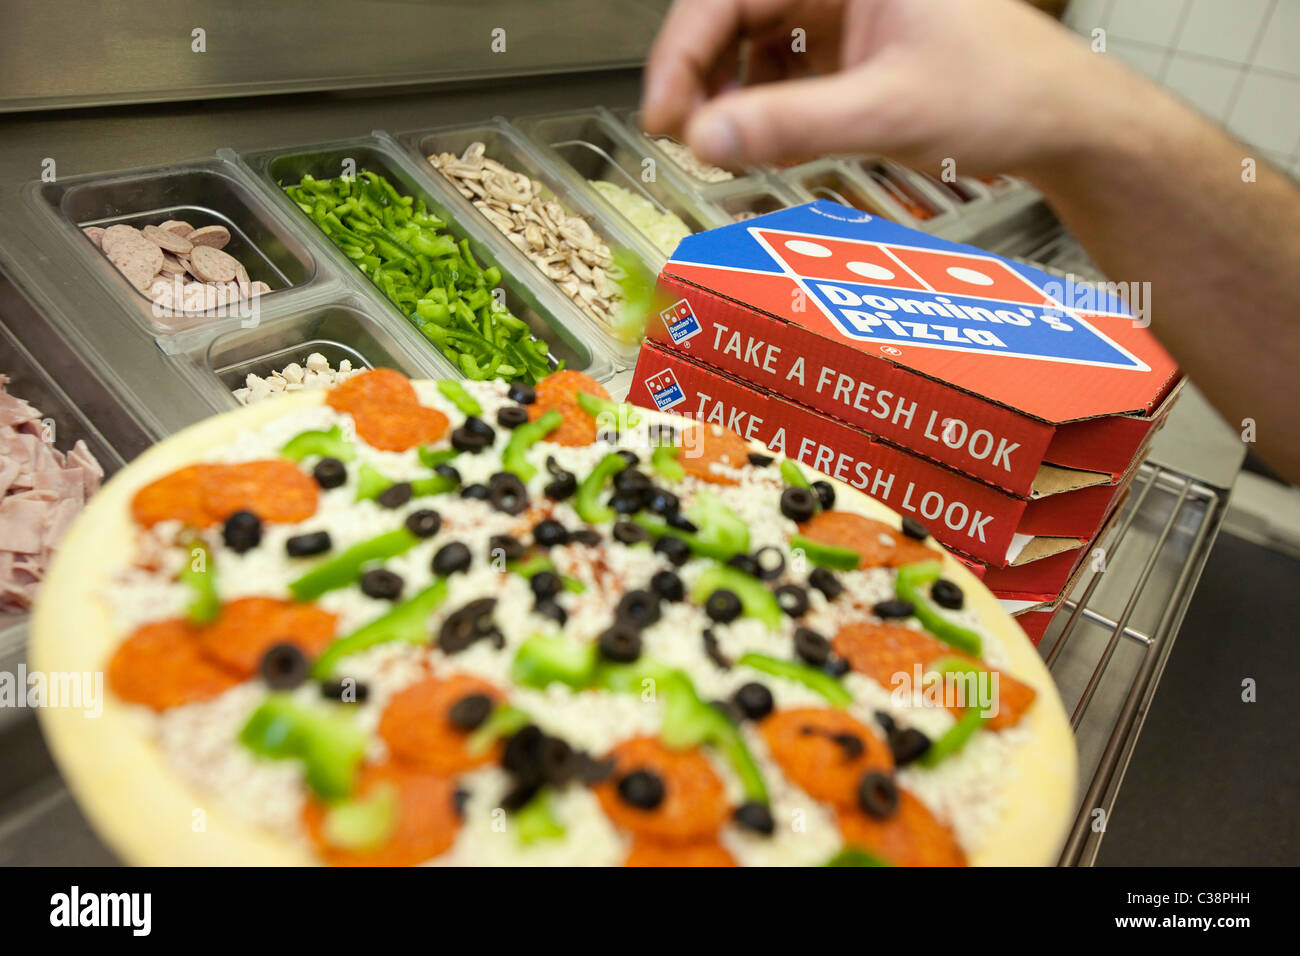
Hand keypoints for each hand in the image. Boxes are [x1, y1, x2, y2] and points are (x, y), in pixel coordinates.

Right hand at [641, 0, 1153, 175]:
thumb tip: (706, 137)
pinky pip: (785, 66)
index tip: (661, 110)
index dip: (682, 52)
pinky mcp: (852, 43)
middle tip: (684, 134)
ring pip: (754, 40)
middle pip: (734, 12)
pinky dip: (768, 104)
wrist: (1062, 123)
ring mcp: (846, 7)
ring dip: (732, 93)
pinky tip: (769, 139)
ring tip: (727, 142)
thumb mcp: (887, 111)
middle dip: (704, 76)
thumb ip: (789, 125)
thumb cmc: (1006, 93)